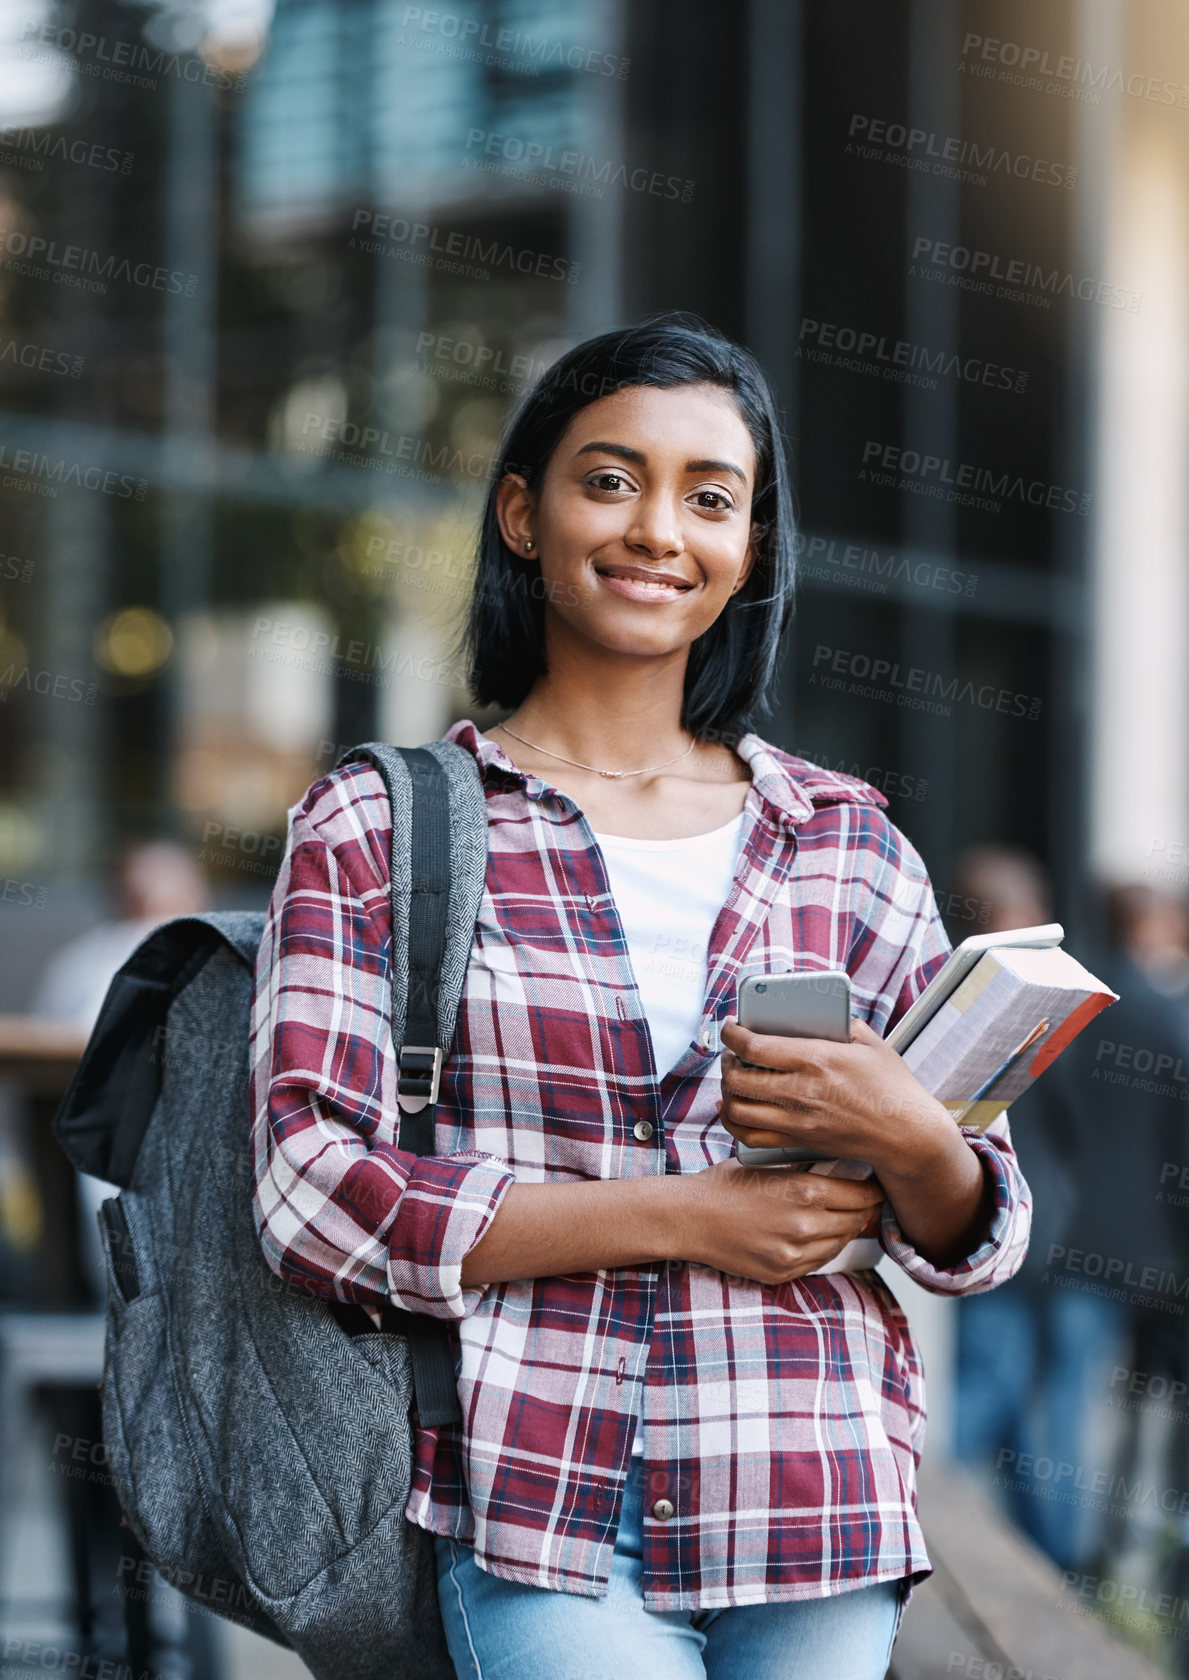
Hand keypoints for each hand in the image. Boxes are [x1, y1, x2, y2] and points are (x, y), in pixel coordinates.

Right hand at [673, 1157, 886, 1285]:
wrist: (689, 1218)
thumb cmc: (725, 1185)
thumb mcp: (769, 1166)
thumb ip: (806, 1171)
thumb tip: (841, 1171)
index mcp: (805, 1191)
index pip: (862, 1195)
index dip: (873, 1190)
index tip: (876, 1185)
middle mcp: (806, 1226)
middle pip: (856, 1220)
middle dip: (864, 1209)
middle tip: (868, 1200)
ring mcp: (795, 1254)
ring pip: (841, 1242)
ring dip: (846, 1229)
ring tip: (844, 1216)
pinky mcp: (783, 1273)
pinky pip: (819, 1261)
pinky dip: (824, 1247)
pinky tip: (818, 1234)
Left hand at [717, 1016, 952, 1180]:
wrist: (908, 1136)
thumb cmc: (894, 1089)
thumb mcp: (872, 1045)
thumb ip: (844, 1024)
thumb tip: (824, 1013)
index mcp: (816, 1059)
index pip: (754, 1045)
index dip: (731, 1033)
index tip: (728, 1026)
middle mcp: (802, 1091)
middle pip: (738, 1078)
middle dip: (725, 1063)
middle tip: (731, 1055)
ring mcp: (799, 1120)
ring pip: (738, 1110)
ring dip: (727, 1093)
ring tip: (733, 1081)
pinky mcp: (800, 1141)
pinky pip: (750, 1138)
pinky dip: (734, 1124)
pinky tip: (736, 1111)